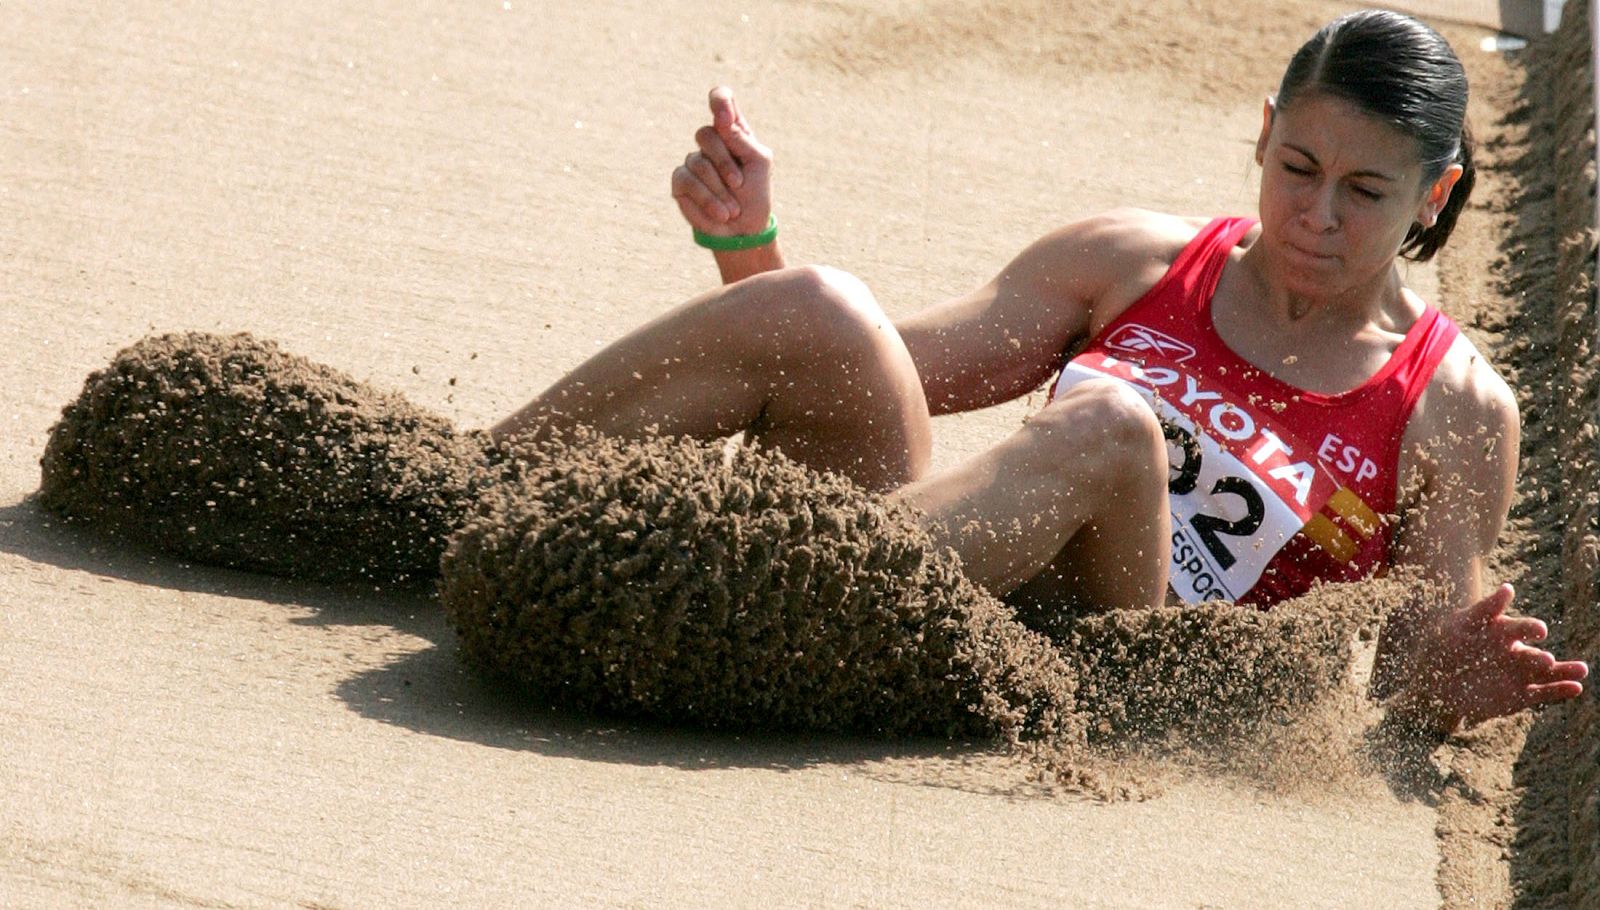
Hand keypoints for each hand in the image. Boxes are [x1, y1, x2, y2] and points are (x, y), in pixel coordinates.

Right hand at [670, 87, 773, 236]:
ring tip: (733, 209)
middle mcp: (711, 142)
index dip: (719, 101)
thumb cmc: (755, 194)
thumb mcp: (759, 163)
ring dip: (720, 190)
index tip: (725, 119)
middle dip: (724, 162)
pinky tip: (721, 213)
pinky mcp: (681, 181)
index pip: (721, 100)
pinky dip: (707, 199)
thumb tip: (721, 121)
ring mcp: (693, 161)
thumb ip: (742, 140)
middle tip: (740, 184)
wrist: (744, 229)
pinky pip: (687, 181)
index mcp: (732, 130)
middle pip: (706, 134)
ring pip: (698, 162)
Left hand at [1406, 583, 1587, 731]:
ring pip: (1547, 673)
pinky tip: (1576, 687)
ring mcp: (1520, 674)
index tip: (1539, 631)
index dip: (1531, 629)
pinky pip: (1543, 693)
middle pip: (1537, 653)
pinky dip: (1559, 691)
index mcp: (1505, 633)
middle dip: (1541, 657)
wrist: (1435, 681)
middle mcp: (1518, 652)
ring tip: (1582, 670)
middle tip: (1546, 659)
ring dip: (1565, 671)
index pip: (1523, 628)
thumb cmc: (1447, 647)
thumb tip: (1509, 587)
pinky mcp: (1520, 696)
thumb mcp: (1461, 626)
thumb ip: (1485, 609)